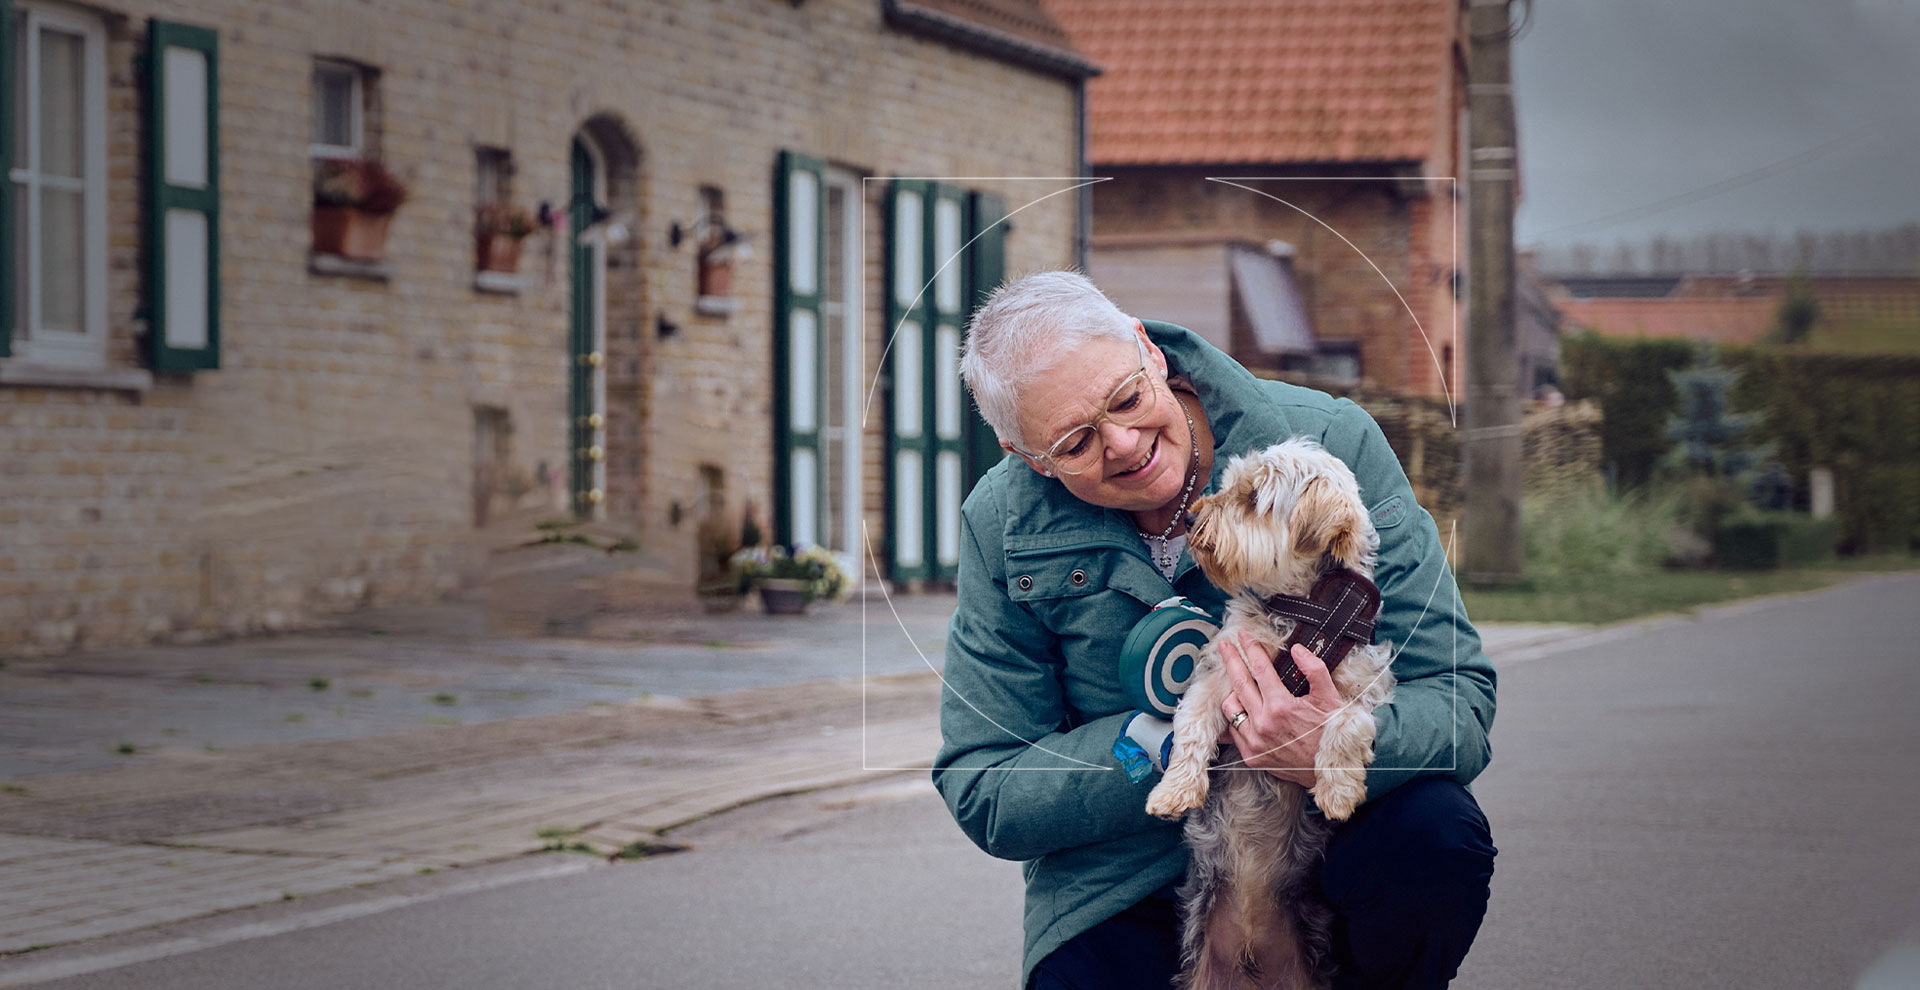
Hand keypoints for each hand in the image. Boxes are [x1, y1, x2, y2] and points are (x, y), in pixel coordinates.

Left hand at [1217, 636, 1342, 787]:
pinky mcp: (1251, 756)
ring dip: (1232, 691)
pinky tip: (1238, 708)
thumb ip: (1314, 669)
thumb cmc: (1331, 733)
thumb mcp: (1330, 697)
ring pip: (1230, 708)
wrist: (1331, 770)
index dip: (1250, 648)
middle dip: (1230, 659)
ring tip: (1237, 682)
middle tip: (1224, 645)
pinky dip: (1234, 717)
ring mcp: (1254, 741)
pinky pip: (1232, 731)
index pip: (1259, 669)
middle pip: (1238, 683)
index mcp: (1281, 706)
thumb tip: (1297, 649)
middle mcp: (1263, 723)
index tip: (1243, 636)